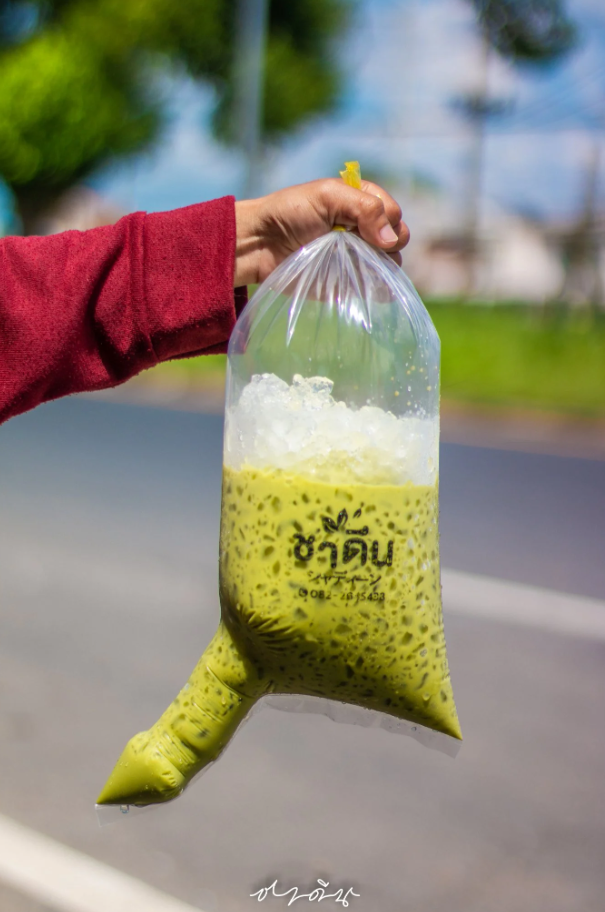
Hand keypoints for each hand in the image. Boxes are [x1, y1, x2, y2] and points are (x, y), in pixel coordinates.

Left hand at [234, 178, 408, 285]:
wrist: (261, 245)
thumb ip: (364, 208)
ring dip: (381, 266)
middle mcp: (365, 229)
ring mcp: (359, 257)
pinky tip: (370, 286)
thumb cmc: (290, 213)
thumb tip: (391, 240)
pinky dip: (380, 288)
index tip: (359, 227)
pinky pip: (377, 287)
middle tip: (358, 245)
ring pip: (391, 264)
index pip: (394, 212)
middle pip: (399, 238)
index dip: (386, 220)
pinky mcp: (350, 281)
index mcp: (363, 202)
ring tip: (354, 264)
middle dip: (387, 243)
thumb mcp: (327, 196)